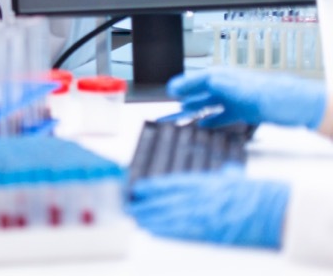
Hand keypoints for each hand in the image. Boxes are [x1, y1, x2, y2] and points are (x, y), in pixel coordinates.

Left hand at [127, 167, 288, 248]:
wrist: (277, 210)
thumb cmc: (260, 195)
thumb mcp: (239, 179)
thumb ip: (226, 176)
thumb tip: (224, 172)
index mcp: (207, 182)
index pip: (173, 182)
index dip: (153, 185)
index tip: (137, 187)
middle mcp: (201, 196)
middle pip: (166, 199)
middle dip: (145, 202)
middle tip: (128, 203)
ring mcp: (204, 214)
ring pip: (169, 215)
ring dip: (150, 216)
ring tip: (134, 217)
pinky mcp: (210, 232)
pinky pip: (182, 231)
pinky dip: (165, 230)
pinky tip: (152, 230)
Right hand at [168, 67, 325, 128]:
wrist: (299, 105)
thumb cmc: (276, 95)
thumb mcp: (245, 90)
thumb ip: (224, 86)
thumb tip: (205, 82)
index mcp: (227, 78)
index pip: (199, 79)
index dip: (184, 84)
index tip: (171, 90)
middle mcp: (229, 87)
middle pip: (202, 91)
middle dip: (187, 96)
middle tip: (172, 102)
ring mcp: (237, 99)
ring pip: (210, 104)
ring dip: (197, 109)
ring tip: (183, 115)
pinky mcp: (244, 111)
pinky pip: (222, 115)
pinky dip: (212, 120)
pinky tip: (205, 125)